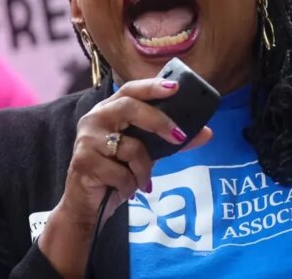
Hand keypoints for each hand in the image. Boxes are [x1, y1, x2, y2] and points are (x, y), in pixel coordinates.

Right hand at [39, 78, 211, 276]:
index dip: (152, 86)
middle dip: (158, 121)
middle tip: (178, 136)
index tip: (175, 87)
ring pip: (130, 147)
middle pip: (129, 107)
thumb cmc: (116, 173)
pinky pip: (121, 173)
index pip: (130, 89)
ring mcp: (87, 139)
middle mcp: (95, 118)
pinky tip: (122, 189)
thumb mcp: (147, 154)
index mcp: (109, 110)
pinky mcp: (84, 161)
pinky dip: (129, 185)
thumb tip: (207, 133)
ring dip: (143, 169)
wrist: (88, 205)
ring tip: (138, 180)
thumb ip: (171, 141)